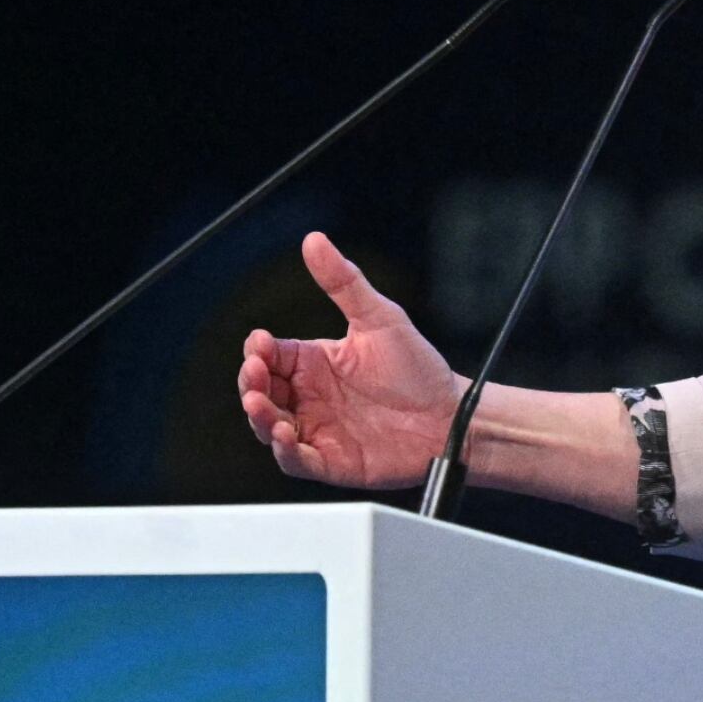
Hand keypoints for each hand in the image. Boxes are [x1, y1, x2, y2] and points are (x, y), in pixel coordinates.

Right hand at [237, 232, 463, 488]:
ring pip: (270, 426)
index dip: (257, 351)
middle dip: (250, 383)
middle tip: (254, 375)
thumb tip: (314, 241)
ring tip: (260, 405)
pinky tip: (285, 435)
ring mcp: (318, 429)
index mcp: (315, 362)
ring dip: (259, 416)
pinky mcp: (331, 461)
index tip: (259, 344)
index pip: (270, 355)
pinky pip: (296, 460)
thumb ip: (343, 283)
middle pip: (261, 391)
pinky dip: (285, 450)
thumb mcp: (380, 318)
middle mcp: (310, 397)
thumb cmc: (418, 369)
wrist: (452, 416)